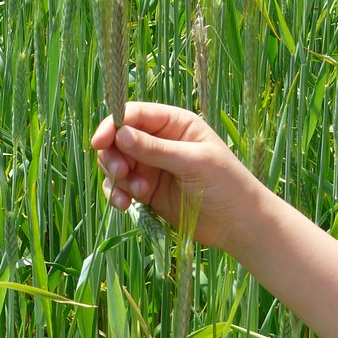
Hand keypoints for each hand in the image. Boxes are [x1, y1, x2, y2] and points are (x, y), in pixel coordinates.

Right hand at [91, 101, 256, 247]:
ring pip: (116, 162)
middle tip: (121, 172)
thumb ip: (155, 149)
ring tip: (135, 194)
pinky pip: (121, 186)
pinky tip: (124, 205)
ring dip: (117, 177)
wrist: (237, 223)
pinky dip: (117, 193)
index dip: (113, 124)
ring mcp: (151, 165)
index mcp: (174, 123)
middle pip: (119, 138)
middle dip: (113, 155)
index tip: (99, 142)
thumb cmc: (224, 183)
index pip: (134, 114)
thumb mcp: (192, 161)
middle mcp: (159, 140)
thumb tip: (120, 134)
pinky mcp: (147, 190)